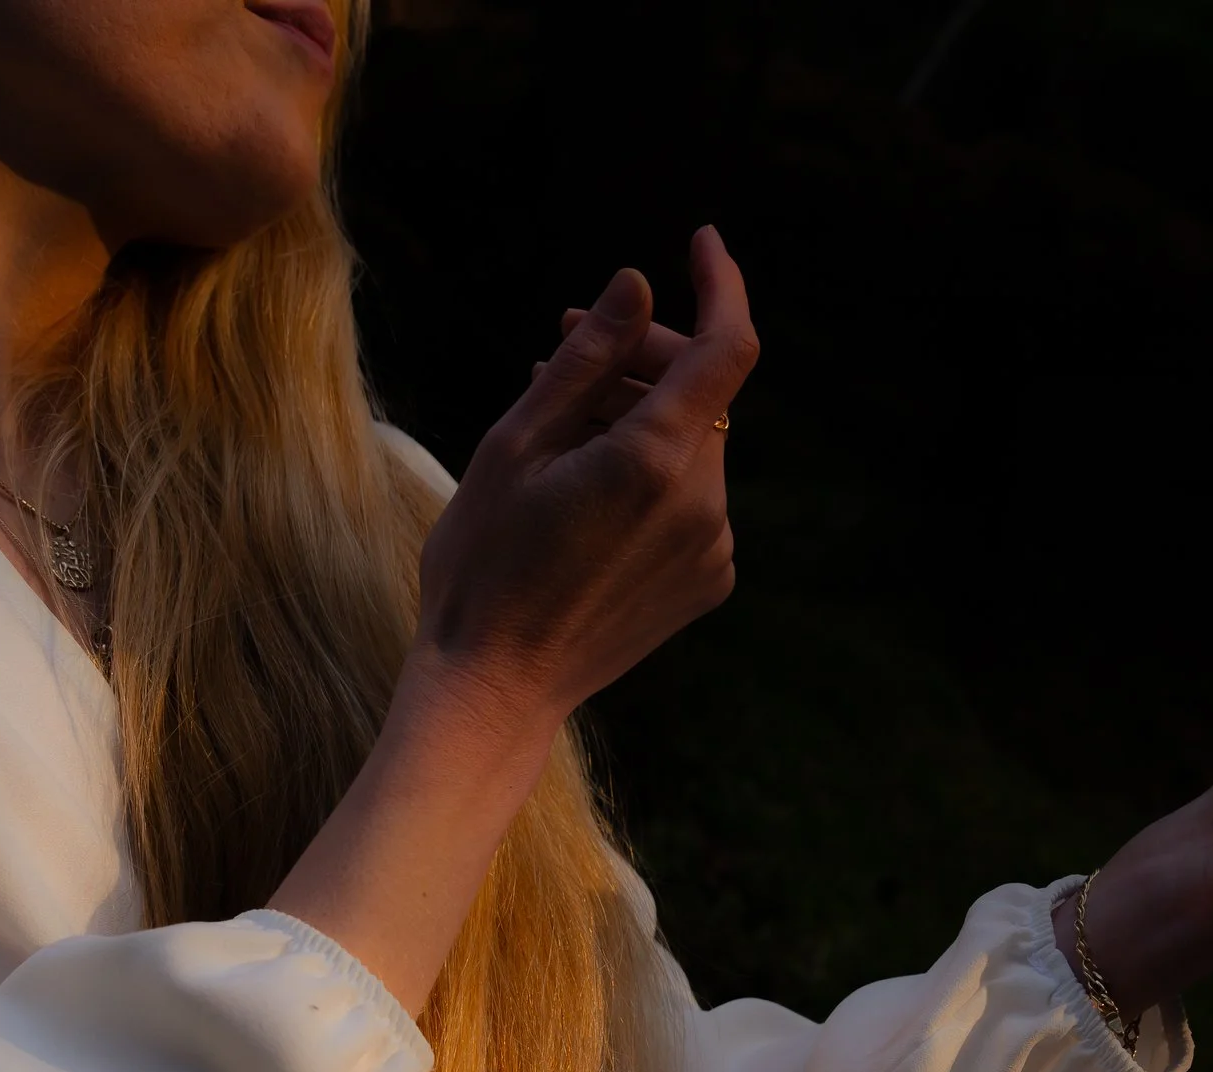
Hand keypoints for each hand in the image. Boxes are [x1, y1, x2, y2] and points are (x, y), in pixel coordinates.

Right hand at [414, 226, 758, 734]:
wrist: (494, 689)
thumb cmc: (484, 564)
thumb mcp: (516, 446)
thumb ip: (587, 362)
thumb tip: (637, 287)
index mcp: (655, 462)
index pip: (728, 346)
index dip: (723, 284)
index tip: (702, 243)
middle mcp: (703, 505)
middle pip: (702, 396)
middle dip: (645, 356)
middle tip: (564, 342)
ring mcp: (713, 550)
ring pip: (694, 448)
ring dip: (641, 417)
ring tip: (560, 420)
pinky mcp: (708, 583)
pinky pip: (692, 500)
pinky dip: (653, 473)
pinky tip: (587, 485)